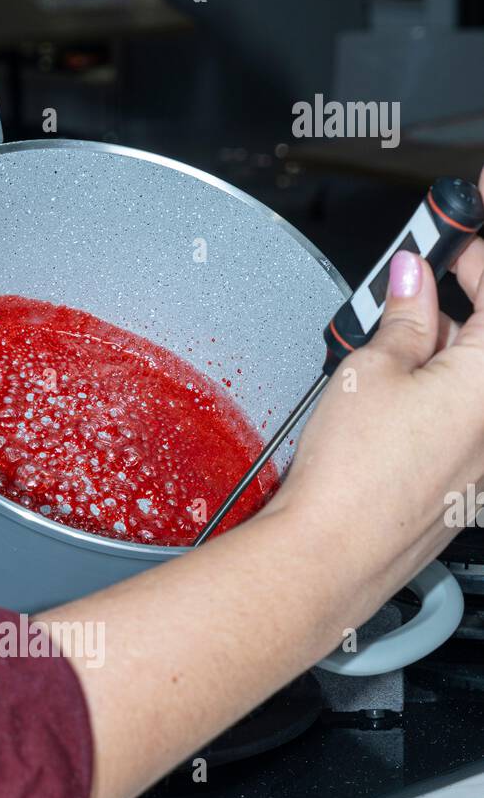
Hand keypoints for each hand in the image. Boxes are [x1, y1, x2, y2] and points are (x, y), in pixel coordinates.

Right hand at [267, 197, 483, 625]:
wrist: (329, 557)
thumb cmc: (352, 482)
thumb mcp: (370, 372)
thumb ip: (403, 318)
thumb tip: (413, 281)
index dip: (474, 256)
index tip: (454, 240)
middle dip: (461, 306)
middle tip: (415, 288)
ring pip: (477, 386)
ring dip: (449, 355)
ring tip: (392, 351)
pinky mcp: (467, 491)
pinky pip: (468, 426)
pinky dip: (445, 400)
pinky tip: (400, 401)